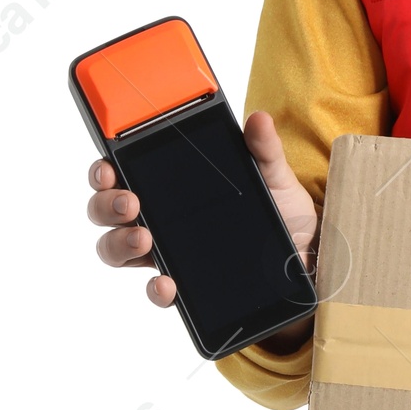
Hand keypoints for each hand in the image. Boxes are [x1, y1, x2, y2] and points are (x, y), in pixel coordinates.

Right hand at [85, 109, 319, 352]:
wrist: (306, 259)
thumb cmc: (281, 213)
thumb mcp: (275, 176)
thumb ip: (263, 149)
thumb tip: (259, 119)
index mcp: (172, 186)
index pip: (123, 173)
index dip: (103, 170)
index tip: (107, 167)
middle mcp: (161, 218)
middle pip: (107, 211)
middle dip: (106, 205)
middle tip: (129, 202)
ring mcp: (169, 253)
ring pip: (118, 250)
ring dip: (119, 243)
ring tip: (144, 238)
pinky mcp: (186, 285)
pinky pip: (157, 290)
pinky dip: (155, 289)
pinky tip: (166, 283)